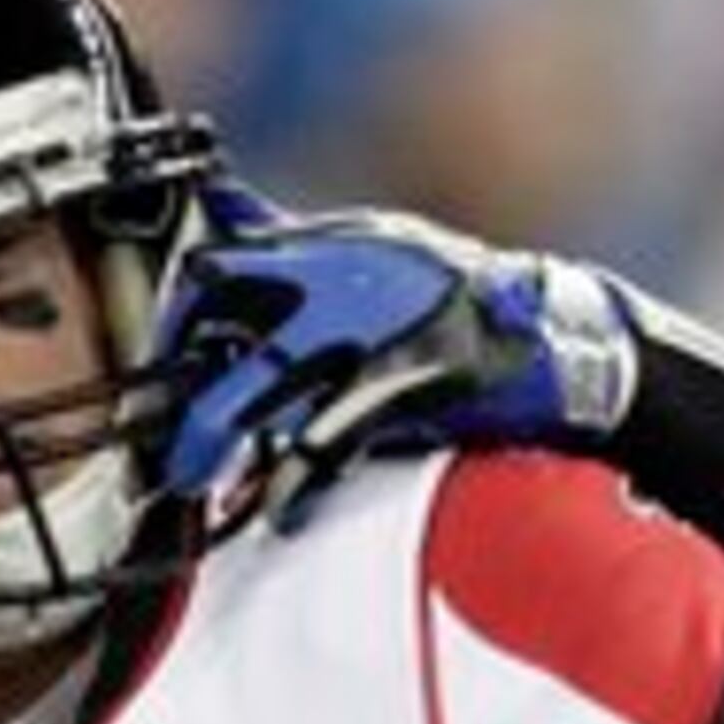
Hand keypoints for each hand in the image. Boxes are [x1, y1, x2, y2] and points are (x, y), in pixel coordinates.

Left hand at [154, 208, 640, 529]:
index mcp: (331, 246)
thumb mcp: (378, 253)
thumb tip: (224, 213)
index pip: (218, 265)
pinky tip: (278, 511)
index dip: (176, 319)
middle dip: (178, 376)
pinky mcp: (406, 384)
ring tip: (191, 478)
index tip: (169, 366)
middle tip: (165, 440)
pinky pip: (328, 438)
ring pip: (257, 383)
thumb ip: (301, 248)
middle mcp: (340, 276)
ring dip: (209, 437)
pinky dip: (296, 483)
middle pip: (218, 310)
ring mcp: (370, 329)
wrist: (557, 336)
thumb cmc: (463, 305)